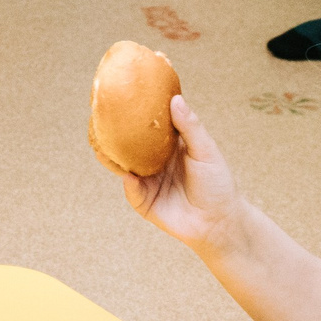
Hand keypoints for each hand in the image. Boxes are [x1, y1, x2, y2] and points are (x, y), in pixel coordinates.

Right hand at [115, 95, 244, 249]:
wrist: (220, 221)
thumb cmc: (218, 183)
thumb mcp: (206, 151)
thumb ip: (190, 127)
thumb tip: (175, 99)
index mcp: (170, 147)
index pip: (149, 128)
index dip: (137, 115)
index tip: (125, 98)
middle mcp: (155, 163)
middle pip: (131, 147)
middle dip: (116, 137)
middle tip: (101, 121)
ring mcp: (149, 183)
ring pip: (126, 168)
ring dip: (113, 159)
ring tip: (101, 147)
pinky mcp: (145, 203)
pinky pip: (132, 192)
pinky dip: (129, 184)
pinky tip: (128, 175)